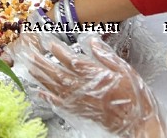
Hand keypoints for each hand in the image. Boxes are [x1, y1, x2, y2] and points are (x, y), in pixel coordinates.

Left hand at [11, 32, 166, 136]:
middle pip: (58, 74)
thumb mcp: (126, 71)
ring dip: (41, 77)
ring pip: (55, 87)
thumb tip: (93, 42)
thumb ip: (107, 57)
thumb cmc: (134, 98)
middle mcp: (84, 88)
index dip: (59, 51)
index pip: (72, 61)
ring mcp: (80, 101)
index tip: (49, 43)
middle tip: (29, 54)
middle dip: (42, 63)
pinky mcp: (80, 111)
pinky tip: (39, 92)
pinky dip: (48, 98)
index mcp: (96, 76)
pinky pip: (60, 104)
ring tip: (29, 67)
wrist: (137, 123)